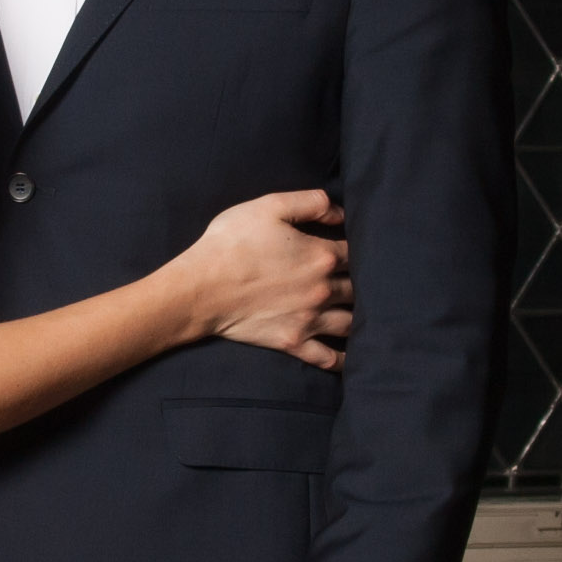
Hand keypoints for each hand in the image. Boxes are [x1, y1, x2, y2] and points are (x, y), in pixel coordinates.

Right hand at [191, 190, 352, 369]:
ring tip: (361, 314)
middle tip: (361, 281)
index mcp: (321, 255)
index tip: (350, 247)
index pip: (355, 251)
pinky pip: (328, 357)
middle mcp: (323, 290)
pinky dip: (343, 360)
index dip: (357, 247)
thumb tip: (339, 212)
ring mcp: (310, 319)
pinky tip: (351, 358)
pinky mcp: (293, 342)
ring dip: (359, 317)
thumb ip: (310, 202)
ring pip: (351, 322)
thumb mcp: (269, 206)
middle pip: (358, 288)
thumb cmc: (231, 243)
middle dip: (361, 282)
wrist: (200, 289)